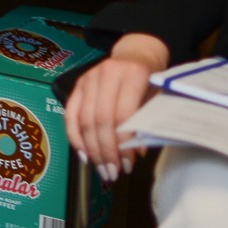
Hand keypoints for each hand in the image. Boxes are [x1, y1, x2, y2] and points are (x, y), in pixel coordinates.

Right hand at [64, 32, 168, 181]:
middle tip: (113, 174)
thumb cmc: (151, 79)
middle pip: (101, 119)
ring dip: (92, 150)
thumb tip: (136, 152)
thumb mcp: (157, 96)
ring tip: (101, 170)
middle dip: (106, 151)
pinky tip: (84, 156)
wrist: (135, 53)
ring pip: (84, 120)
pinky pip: (71, 115)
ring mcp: (89, 78)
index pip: (123, 114)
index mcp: (132, 74)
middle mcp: (107, 73)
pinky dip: (75, 138)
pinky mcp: (78, 84)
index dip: (123, 143)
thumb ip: (147, 121)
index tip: (128, 165)